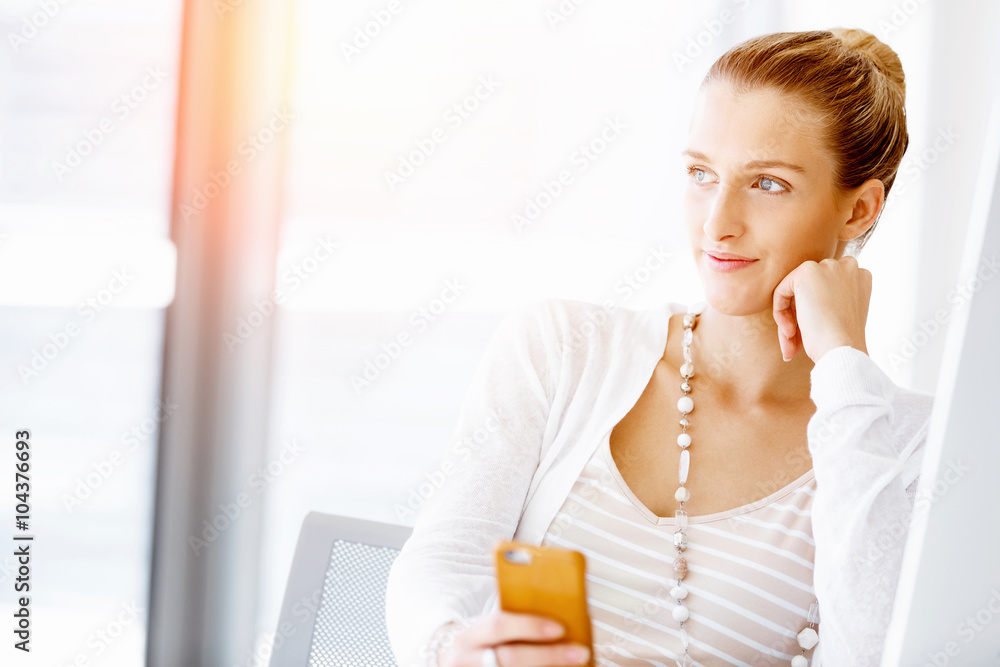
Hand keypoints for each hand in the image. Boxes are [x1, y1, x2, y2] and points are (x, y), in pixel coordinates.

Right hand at [435, 611, 590, 666]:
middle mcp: (466, 661)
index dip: (529, 626)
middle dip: (549, 655)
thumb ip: (512, 626)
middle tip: (580, 652)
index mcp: (470, 636)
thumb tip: (561, 619)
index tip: (560, 627)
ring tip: (578, 666)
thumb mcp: (486, 632)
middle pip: (510, 658)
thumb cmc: (481, 646)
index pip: (498, 626)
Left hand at [771, 256, 871, 362]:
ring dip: (789, 318)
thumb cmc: (842, 342)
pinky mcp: (807, 271)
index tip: (811, 334)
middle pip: (810, 289)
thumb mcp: (841, 316)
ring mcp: (829, 266)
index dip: (815, 313)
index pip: (826, 289)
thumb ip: (827, 301)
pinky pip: (782, 291)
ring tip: (791, 343)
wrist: (843, 349)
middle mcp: (848, 266)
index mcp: (860, 277)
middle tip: (795, 342)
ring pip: (795, 291)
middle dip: (799, 316)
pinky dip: (780, 313)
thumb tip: (807, 303)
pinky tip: (790, 332)